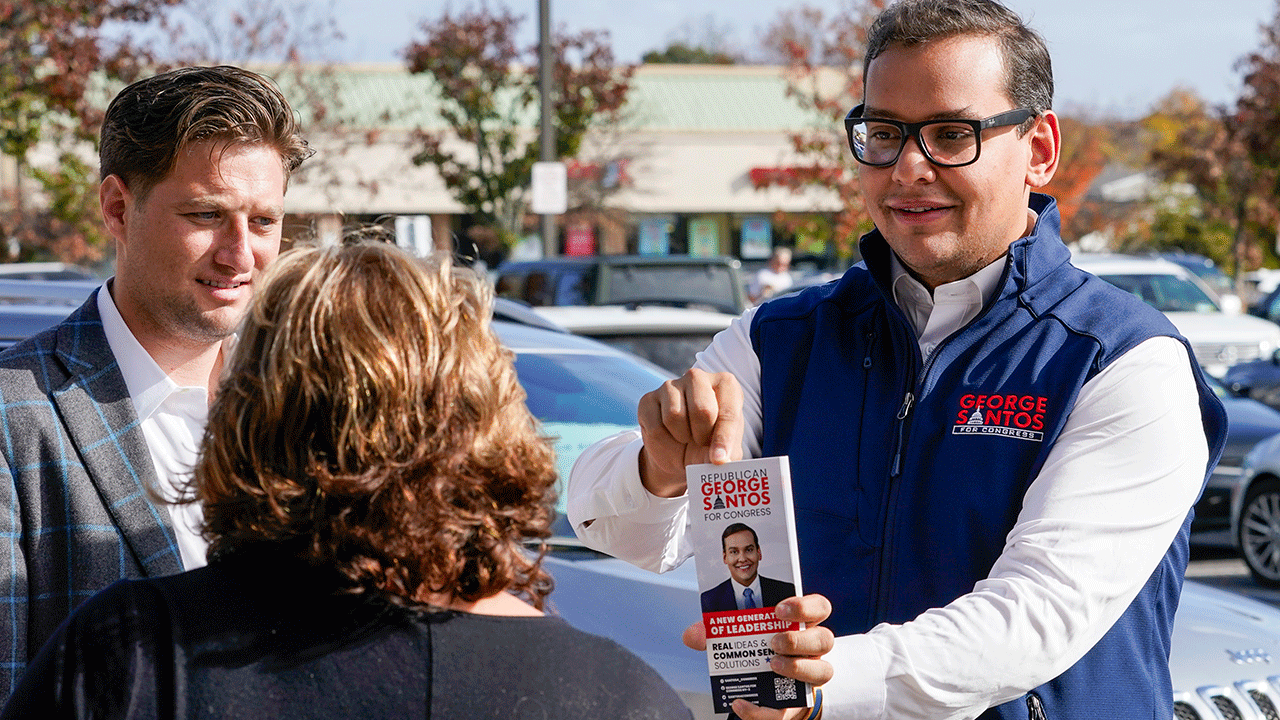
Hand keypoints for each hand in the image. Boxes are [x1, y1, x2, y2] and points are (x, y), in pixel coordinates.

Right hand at [637, 368, 743, 496]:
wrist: (682, 449)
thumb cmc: (711, 443)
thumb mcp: (725, 451)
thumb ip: (726, 454)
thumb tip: (717, 460)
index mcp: (726, 385)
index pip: (728, 411)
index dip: (724, 439)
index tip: (719, 460)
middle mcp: (698, 378)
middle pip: (702, 410)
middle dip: (702, 436)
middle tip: (702, 444)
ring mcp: (670, 386)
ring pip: (674, 416)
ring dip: (682, 439)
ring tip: (687, 441)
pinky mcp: (648, 399)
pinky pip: (655, 427)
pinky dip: (664, 445)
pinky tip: (671, 442)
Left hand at [684, 595, 834, 719]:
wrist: (765, 687)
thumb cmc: (757, 649)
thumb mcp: (737, 634)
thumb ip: (716, 630)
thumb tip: (692, 635)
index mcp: (801, 622)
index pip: (819, 607)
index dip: (805, 606)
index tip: (780, 608)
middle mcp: (812, 647)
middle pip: (824, 639)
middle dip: (798, 639)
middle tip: (773, 641)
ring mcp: (810, 674)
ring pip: (822, 671)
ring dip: (797, 668)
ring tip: (771, 665)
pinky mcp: (796, 704)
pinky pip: (788, 711)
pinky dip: (763, 711)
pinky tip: (742, 704)